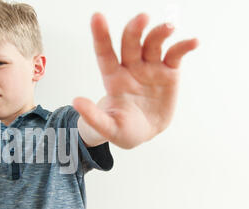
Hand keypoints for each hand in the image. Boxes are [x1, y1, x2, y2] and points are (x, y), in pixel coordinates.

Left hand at [73, 12, 198, 148]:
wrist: (144, 132)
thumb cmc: (123, 129)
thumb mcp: (107, 128)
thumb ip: (93, 117)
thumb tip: (76, 102)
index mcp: (113, 79)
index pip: (105, 54)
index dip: (100, 36)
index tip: (97, 17)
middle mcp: (131, 68)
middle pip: (131, 44)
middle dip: (134, 30)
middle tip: (142, 18)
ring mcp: (150, 68)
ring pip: (153, 44)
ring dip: (160, 33)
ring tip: (169, 27)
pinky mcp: (169, 72)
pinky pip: (175, 55)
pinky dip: (183, 46)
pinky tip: (192, 42)